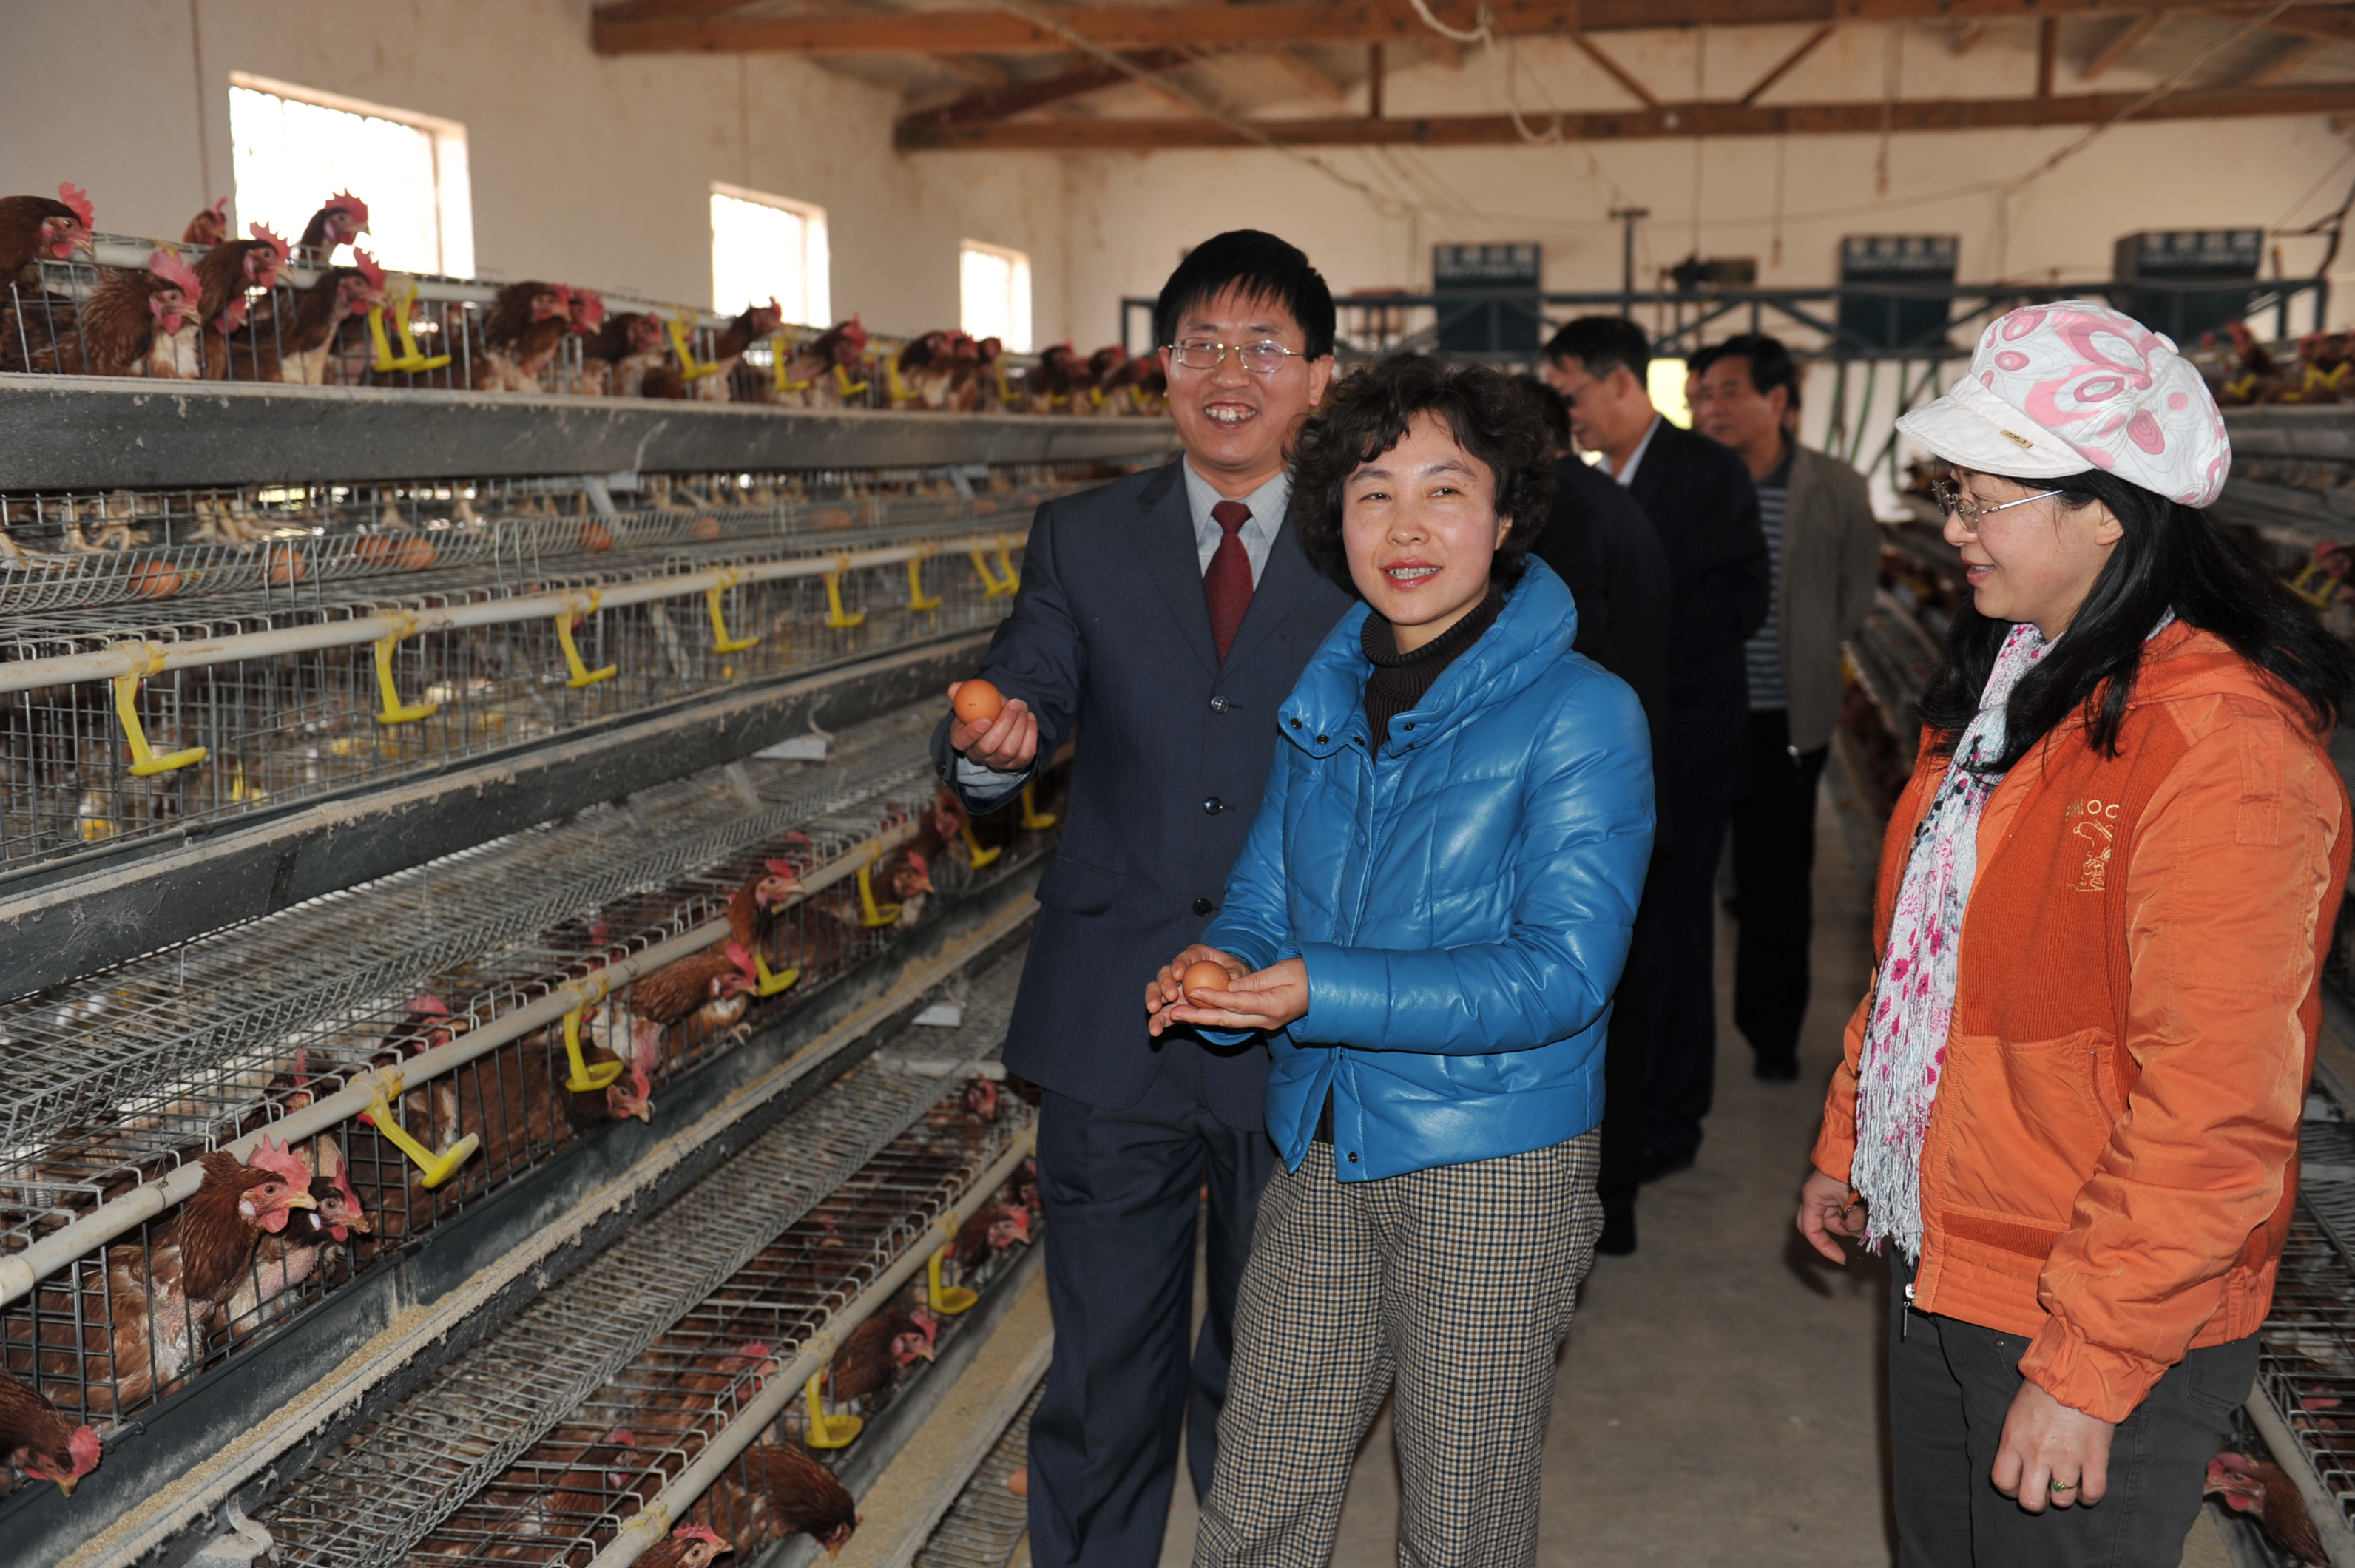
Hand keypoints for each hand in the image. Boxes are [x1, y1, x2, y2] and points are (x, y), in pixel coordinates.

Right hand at [948, 682, 1037, 772]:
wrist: (1000, 723)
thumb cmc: (984, 711)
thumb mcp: (971, 702)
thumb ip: (962, 693)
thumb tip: (954, 688)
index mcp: (961, 739)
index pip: (962, 741)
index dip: (973, 732)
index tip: (986, 719)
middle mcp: (978, 755)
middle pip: (988, 746)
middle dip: (1004, 723)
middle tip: (1014, 703)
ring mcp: (997, 762)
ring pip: (1009, 750)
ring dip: (1019, 725)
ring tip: (1022, 706)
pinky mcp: (1016, 764)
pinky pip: (1026, 753)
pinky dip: (1031, 734)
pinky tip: (1030, 717)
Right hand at [1146, 945, 1237, 1029]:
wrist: (1230, 990)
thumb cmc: (1234, 975)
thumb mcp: (1239, 971)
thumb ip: (1235, 974)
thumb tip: (1230, 981)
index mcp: (1195, 956)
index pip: (1185, 958)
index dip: (1179, 965)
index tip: (1178, 974)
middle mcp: (1179, 971)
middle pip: (1165, 973)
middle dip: (1164, 984)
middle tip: (1170, 996)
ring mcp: (1174, 988)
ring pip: (1157, 991)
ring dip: (1153, 1000)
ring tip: (1153, 1011)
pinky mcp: (1172, 1006)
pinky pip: (1162, 1012)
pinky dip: (1158, 1021)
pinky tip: (1155, 1031)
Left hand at [1146, 951, 1308, 1036]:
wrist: (1325, 991)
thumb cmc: (1307, 975)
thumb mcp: (1283, 971)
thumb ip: (1255, 981)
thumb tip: (1229, 986)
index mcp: (1274, 1006)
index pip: (1238, 1002)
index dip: (1214, 997)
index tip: (1193, 991)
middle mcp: (1267, 1020)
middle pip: (1227, 1019)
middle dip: (1199, 1017)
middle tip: (1174, 1013)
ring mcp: (1265, 1023)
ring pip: (1228, 1022)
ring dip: (1203, 1019)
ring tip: (1178, 1015)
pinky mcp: (1262, 1021)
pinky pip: (1235, 1020)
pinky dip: (1216, 1016)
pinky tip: (1199, 1013)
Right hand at [1796, 1168, 1865, 1263]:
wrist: (1858, 1144)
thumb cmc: (1851, 1169)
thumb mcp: (1852, 1201)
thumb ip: (1853, 1222)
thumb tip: (1859, 1233)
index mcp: (1812, 1197)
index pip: (1810, 1231)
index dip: (1824, 1247)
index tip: (1841, 1259)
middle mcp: (1816, 1196)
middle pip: (1824, 1225)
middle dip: (1842, 1230)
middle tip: (1859, 1225)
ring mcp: (1828, 1193)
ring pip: (1838, 1218)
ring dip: (1854, 1219)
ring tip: (1868, 1205)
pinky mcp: (1839, 1190)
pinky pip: (1846, 1208)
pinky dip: (1857, 1211)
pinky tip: (1868, 1202)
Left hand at [1992, 1380, 2113, 1511]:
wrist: (2078, 1370)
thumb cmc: (2044, 1387)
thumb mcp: (2017, 1412)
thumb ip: (2015, 1440)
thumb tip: (2016, 1463)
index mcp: (2013, 1440)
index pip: (2003, 1482)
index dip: (2010, 1489)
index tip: (2019, 1483)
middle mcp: (2037, 1453)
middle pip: (2031, 1501)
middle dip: (2037, 1500)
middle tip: (2043, 1489)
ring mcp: (2068, 1458)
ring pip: (2062, 1501)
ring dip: (2064, 1495)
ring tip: (2067, 1482)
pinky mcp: (2095, 1457)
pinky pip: (2093, 1493)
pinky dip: (2089, 1496)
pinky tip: (2086, 1487)